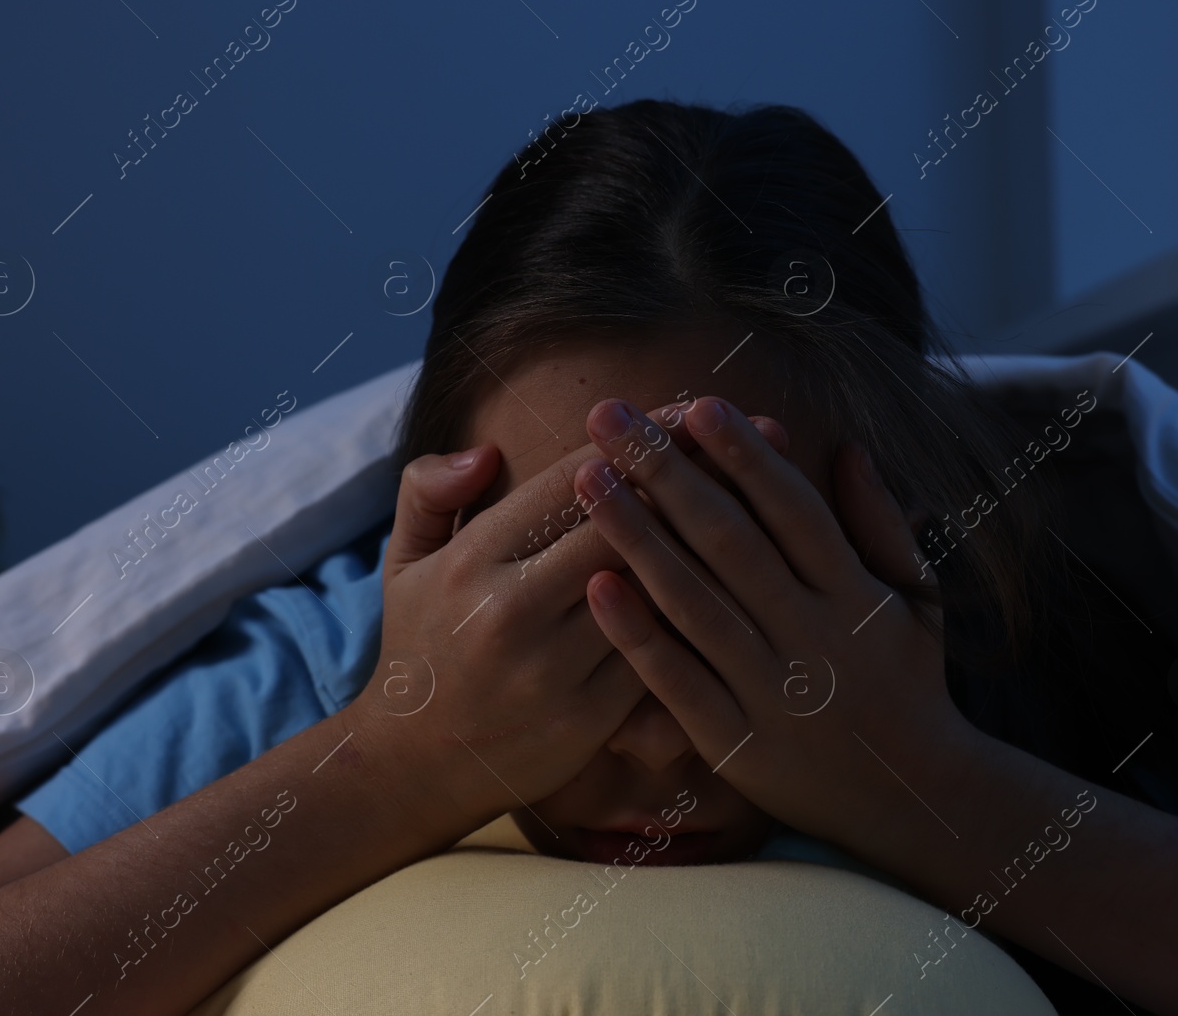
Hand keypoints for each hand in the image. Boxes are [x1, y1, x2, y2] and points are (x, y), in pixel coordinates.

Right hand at [348, 403, 788, 834]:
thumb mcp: (403, 563)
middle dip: (695, 479)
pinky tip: (754, 585)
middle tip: (759, 438)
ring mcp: (553, 672)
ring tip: (774, 502)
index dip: (639, 443)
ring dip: (717, 545)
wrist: (416, 768)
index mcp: (472, 560)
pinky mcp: (589, 721)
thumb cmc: (421, 646)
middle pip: (624, 530)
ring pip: (654, 594)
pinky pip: (660, 657)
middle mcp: (511, 612)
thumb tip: (486, 451)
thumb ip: (428, 492)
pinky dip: (704, 618)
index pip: (568, 485)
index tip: (691, 409)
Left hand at [573, 395, 983, 864]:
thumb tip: (846, 448)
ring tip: (587, 477)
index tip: (698, 404)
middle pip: (730, 542)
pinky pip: (677, 682)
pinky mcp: (735, 744)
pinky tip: (594, 585)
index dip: (746, 456)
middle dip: (667, 471)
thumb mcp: (917, 600)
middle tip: (609, 414)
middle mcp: (813, 638)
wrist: (914, 802)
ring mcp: (772, 692)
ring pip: (695, 603)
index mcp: (856, 596)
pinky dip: (637, 635)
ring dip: (636, 535)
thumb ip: (882, 525)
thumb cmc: (910, 683)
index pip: (794, 511)